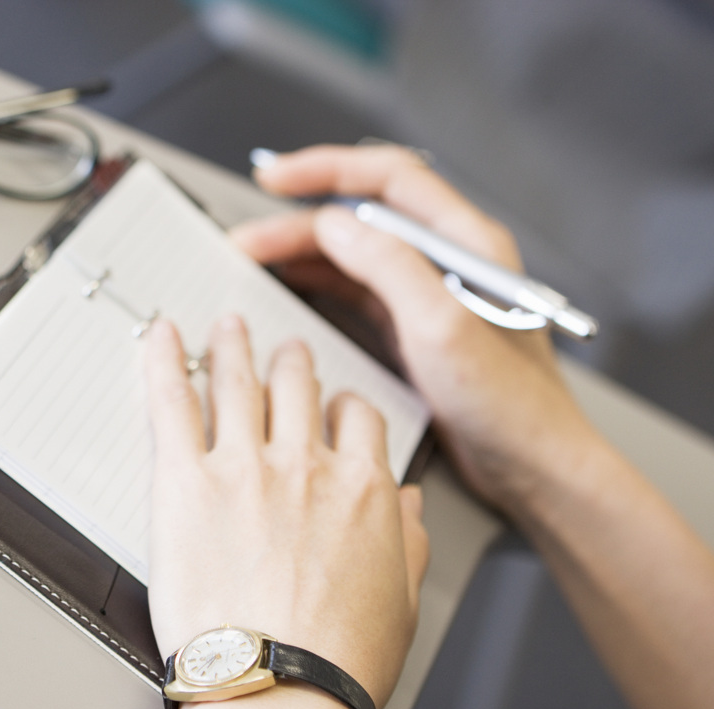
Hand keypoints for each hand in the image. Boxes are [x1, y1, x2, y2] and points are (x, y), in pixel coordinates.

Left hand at [144, 315, 427, 708]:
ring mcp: (244, 466)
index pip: (357, 419)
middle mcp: (305, 465)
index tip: (333, 404)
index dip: (343, 405)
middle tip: (283, 350)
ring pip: (238, 381)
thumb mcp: (400, 602)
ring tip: (227, 327)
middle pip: (298, 388)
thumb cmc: (336, 663)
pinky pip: (172, 400)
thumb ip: (406, 542)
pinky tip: (161, 335)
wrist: (277, 691)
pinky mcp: (186, 481)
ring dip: (233, 346)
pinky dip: (164, 359)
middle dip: (291, 362)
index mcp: (362, 489)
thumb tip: (405, 506)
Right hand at [231, 145, 597, 517]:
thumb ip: (390, 267)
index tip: (276, 178)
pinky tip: (289, 291)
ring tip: (253, 263)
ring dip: (302, 254)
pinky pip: (356, 292)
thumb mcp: (443, 329)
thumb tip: (335, 224)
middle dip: (299, 222)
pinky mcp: (414, 331)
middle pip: (361, 218)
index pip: (389, 179)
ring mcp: (429, 296)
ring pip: (353, 256)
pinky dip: (317, 286)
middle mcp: (448, 261)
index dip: (327, 169)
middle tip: (248, 239)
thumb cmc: (508, 405)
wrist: (532, 466)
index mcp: (467, 243)